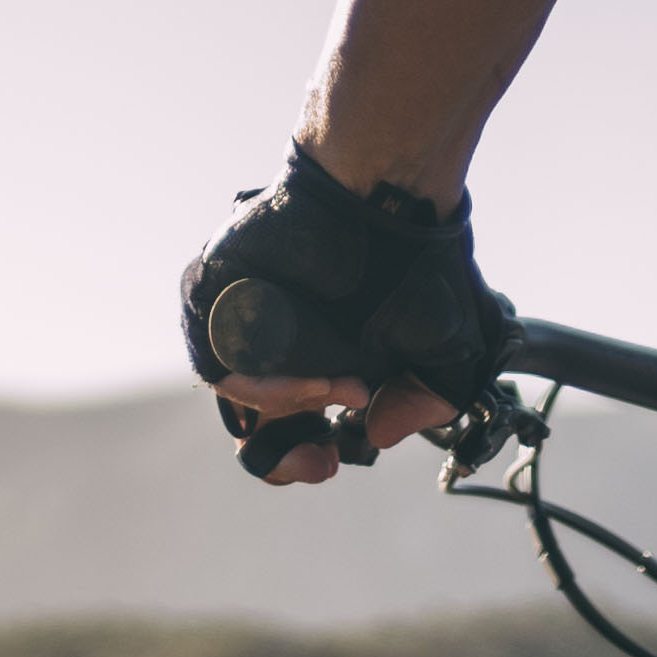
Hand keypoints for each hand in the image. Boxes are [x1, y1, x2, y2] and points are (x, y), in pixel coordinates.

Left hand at [179, 147, 513, 484]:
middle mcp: (272, 341)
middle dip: (286, 452)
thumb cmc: (421, 265)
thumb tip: (377, 434)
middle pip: (248, 423)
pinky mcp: (213, 285)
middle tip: (324, 457)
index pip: (284, 429)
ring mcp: (239, 314)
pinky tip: (310, 377)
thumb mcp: (442, 356)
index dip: (300, 460)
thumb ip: (423, 405)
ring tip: (344, 386)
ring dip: (293, 404)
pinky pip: (216, 353)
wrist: (391, 194)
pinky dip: (260, 379)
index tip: (331, 463)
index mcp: (314, 358)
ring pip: (235, 392)